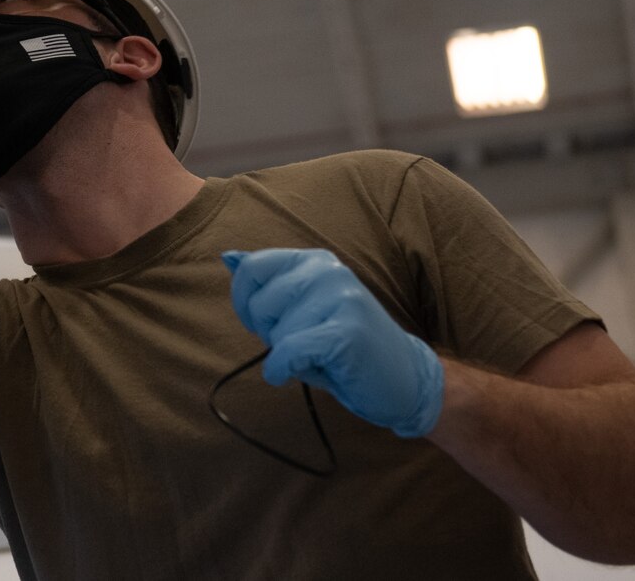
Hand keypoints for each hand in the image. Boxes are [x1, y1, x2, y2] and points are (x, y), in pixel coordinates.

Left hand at [222, 247, 443, 437]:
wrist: (406, 379)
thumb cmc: (344, 346)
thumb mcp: (304, 307)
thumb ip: (268, 283)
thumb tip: (227, 256)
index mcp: (314, 260)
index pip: (251, 268)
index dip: (245, 303)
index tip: (260, 324)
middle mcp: (328, 270)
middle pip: (260, 304)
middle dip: (269, 334)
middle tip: (302, 344)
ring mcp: (341, 298)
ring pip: (277, 333)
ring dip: (287, 355)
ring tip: (319, 357)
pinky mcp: (347, 330)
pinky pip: (290, 351)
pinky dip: (283, 369)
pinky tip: (291, 374)